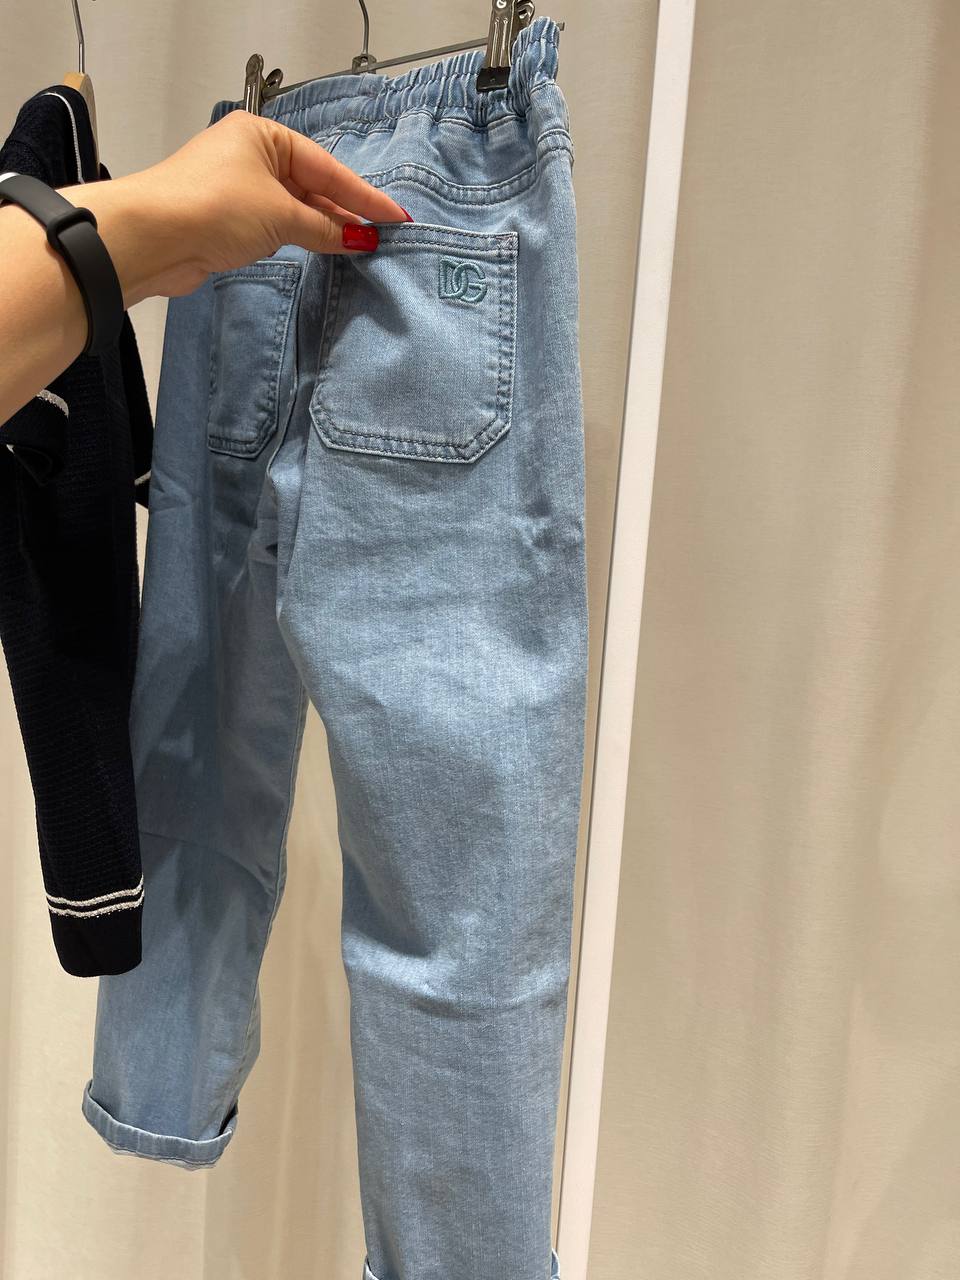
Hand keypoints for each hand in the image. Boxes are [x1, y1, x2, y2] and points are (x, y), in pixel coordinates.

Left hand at [57, 110, 411, 305]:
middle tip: (383, 235)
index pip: (326, 167)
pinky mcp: (229, 221)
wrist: (153, 237)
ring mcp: (239, 189)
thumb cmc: (216, 207)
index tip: (394, 217)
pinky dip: (301, 238)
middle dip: (345, 212)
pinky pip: (277, 226)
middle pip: (311, 186)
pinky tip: (324, 250)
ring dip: (324, 228)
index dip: (363, 195)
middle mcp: (251, 156)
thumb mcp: (279, 214)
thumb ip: (324, 229)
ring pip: (295, 208)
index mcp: (263, 136)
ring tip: (361, 246)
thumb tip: (360, 240)